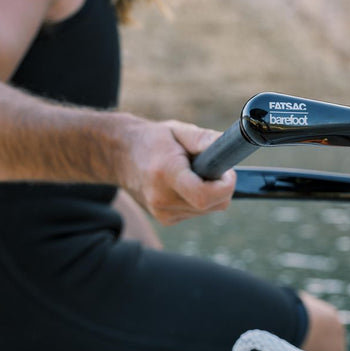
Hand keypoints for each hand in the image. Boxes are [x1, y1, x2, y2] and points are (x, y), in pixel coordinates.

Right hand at [118, 120, 235, 225]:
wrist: (120, 155)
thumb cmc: (153, 140)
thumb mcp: (178, 130)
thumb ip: (204, 139)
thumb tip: (229, 147)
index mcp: (166, 173)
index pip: (203, 195)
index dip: (224, 186)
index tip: (228, 172)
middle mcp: (162, 198)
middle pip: (212, 205)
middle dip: (222, 187)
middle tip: (214, 167)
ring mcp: (162, 213)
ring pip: (207, 210)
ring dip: (210, 193)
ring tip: (192, 173)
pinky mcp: (165, 220)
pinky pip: (197, 212)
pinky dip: (199, 200)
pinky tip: (184, 184)